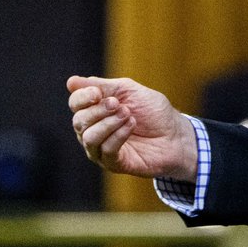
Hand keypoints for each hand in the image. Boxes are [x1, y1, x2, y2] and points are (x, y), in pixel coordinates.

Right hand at [67, 75, 195, 179]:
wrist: (176, 134)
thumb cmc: (154, 112)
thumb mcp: (129, 90)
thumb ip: (101, 85)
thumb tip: (71, 82)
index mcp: (95, 111)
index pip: (75, 104)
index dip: (83, 97)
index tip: (98, 93)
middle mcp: (93, 131)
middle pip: (78, 121)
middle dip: (98, 110)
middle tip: (118, 104)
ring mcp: (102, 150)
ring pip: (89, 137)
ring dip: (109, 123)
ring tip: (129, 115)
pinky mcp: (113, 164)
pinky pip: (106, 150)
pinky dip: (119, 134)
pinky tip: (132, 125)